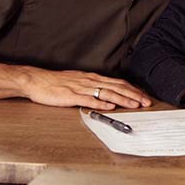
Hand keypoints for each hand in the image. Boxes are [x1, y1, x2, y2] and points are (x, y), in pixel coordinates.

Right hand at [22, 68, 152, 109]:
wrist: (37, 81)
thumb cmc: (57, 82)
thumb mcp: (79, 81)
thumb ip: (94, 86)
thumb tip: (109, 94)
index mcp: (93, 78)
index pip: (118, 83)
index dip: (132, 89)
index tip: (144, 96)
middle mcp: (90, 81)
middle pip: (117, 87)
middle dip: (134, 95)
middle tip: (147, 102)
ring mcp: (81, 88)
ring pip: (107, 93)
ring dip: (123, 99)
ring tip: (135, 104)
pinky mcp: (71, 96)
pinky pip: (88, 100)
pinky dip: (101, 104)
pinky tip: (110, 107)